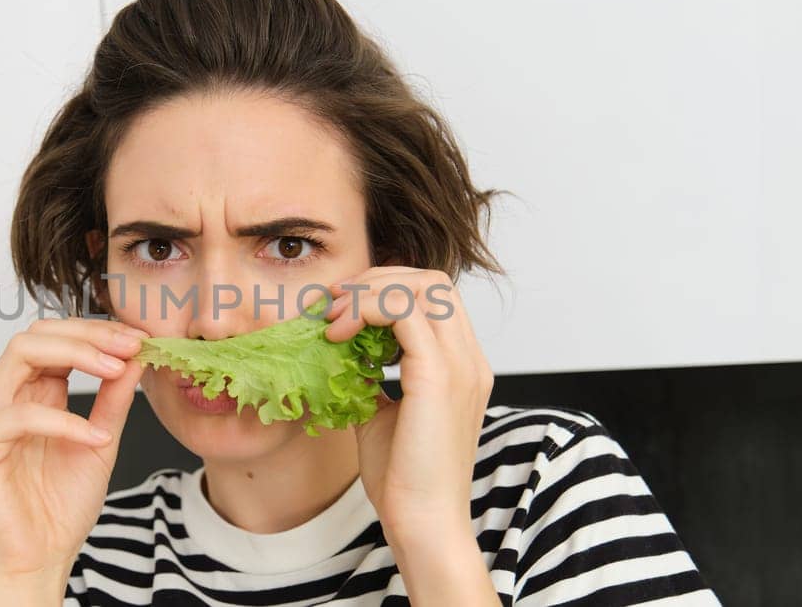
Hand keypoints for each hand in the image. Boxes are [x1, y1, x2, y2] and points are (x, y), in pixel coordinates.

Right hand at [0, 318, 147, 603]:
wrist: (42, 557)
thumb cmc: (63, 505)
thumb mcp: (102, 440)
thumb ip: (114, 398)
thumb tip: (136, 355)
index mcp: (33, 392)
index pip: (57, 338)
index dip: (97, 331)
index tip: (139, 338)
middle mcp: (6, 396)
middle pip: (36, 334)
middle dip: (87, 333)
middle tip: (130, 345)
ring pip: (20, 354)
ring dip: (75, 354)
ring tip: (116, 371)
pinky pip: (18, 415)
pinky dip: (63, 420)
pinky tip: (96, 436)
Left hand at [327, 267, 498, 604]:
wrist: (423, 523)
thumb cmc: (403, 479)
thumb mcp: (383, 413)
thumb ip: (373, 377)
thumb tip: (343, 351)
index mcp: (463, 366)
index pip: (434, 295)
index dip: (384, 289)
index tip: (341, 309)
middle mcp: (469, 359)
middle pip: (430, 279)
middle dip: (374, 280)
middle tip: (331, 306)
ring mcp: (460, 365)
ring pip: (420, 286)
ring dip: (367, 293)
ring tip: (331, 320)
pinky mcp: (439, 377)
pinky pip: (404, 311)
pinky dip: (366, 311)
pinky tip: (338, 337)